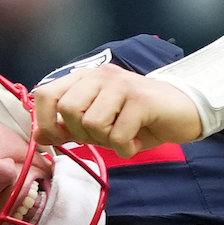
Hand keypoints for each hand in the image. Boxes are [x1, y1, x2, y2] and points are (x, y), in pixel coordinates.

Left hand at [33, 63, 202, 156]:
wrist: (185, 112)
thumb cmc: (140, 119)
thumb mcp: (101, 124)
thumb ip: (70, 126)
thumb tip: (38, 135)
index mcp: (86, 78)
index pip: (46, 94)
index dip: (47, 121)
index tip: (61, 138)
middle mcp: (101, 75)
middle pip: (69, 109)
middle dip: (82, 134)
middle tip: (104, 136)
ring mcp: (122, 85)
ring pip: (92, 123)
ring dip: (107, 141)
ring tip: (123, 136)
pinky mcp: (141, 100)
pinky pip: (118, 135)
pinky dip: (125, 148)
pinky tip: (137, 142)